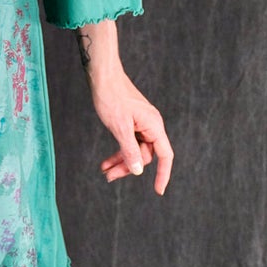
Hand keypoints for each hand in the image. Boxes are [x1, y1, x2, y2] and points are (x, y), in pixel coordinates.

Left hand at [90, 63, 172, 193]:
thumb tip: (138, 171)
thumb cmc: (112, 97)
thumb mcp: (120, 127)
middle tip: (108, 177)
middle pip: (145, 155)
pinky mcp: (131, 122)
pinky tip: (105, 162)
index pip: (164, 155)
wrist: (102, 76)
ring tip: (104, 172)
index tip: (158, 191)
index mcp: (154, 126)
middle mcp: (151, 126)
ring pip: (134, 150)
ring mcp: (141, 124)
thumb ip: (130, 150)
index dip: (163, 174)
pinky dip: (118, 151)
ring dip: (120, 161)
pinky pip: (128, 142)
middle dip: (128, 167)